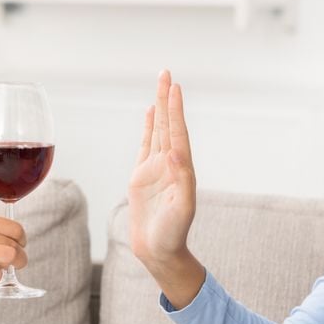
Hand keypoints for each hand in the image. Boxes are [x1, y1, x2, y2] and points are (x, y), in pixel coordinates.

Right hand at [128, 70, 196, 265]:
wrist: (159, 250)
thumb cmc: (173, 233)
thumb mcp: (181, 209)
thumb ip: (181, 181)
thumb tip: (173, 153)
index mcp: (181, 170)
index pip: (178, 134)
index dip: (175, 111)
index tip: (174, 88)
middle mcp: (170, 164)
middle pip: (168, 125)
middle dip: (167, 100)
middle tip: (166, 72)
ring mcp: (155, 168)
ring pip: (157, 131)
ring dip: (159, 108)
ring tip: (160, 84)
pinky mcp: (142, 176)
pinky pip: (145, 145)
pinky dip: (148, 128)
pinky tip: (149, 113)